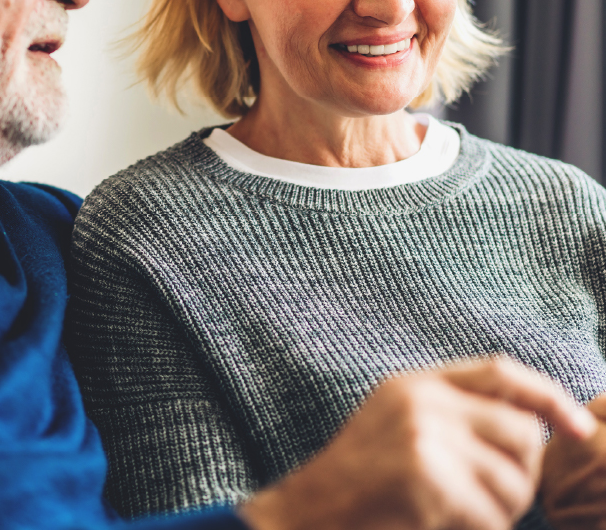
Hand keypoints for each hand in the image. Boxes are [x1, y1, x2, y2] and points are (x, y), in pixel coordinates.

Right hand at [238, 358, 595, 529]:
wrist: (307, 514)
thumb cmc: (357, 484)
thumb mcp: (399, 428)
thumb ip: (453, 415)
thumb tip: (537, 425)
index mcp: (414, 383)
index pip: (500, 371)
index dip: (547, 395)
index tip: (579, 426)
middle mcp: (421, 399)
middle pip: (522, 430)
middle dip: (522, 476)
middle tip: (487, 502)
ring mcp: (422, 434)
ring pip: (515, 480)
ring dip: (499, 512)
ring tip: (453, 515)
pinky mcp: (424, 475)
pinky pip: (490, 515)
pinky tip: (437, 525)